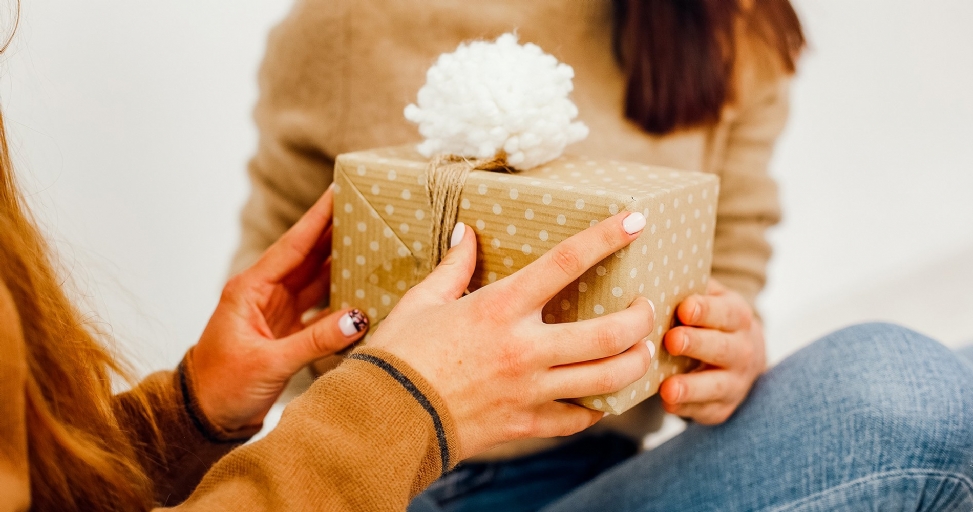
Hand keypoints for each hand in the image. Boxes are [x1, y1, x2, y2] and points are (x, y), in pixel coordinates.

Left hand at [192, 186, 367, 432]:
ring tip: (373, 241)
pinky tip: (364, 289)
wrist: (204, 416)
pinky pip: (321, 306)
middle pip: (307, 256)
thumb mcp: (269, 362)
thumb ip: (316, 340)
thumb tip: (358, 318)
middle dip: (335, 232)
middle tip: (367, 209)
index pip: (292, 246)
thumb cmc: (221, 385)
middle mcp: (265, 294)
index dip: (317, 219)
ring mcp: (278, 311)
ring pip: (316, 279)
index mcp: (250, 289)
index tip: (339, 192)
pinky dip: (342, 298)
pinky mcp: (288, 331)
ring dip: (342, 262)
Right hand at [368, 212, 655, 458]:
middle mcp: (523, 349)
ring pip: (608, 380)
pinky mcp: (526, 424)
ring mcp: (529, 391)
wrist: (383, 422)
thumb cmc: (397, 356)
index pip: (565, 262)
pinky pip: (579, 418)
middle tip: (646, 307)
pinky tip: (601, 395)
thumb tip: (466, 232)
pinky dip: (598, 407)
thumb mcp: (422, 301)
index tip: (636, 220)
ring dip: (636, 362)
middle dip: (641, 318)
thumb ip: (454, 267)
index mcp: (498, 308)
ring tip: (641, 349)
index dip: (606, 237)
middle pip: (609, 333)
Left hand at [659, 278, 765, 424]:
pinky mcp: (723, 408)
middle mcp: (743, 349)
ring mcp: (736, 382)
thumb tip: (650, 269)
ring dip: (692, 387)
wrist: (739, 358)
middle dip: (697, 344)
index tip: (685, 308)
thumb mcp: (707, 298)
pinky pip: (707, 410)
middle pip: (723, 348)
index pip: (726, 312)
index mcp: (737, 317)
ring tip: (667, 389)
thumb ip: (686, 287)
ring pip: (716, 385)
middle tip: (672, 340)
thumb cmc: (708, 321)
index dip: (706, 310)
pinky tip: (668, 404)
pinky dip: (688, 409)